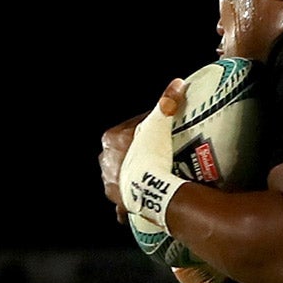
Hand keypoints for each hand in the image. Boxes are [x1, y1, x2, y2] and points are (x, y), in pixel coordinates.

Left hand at [99, 80, 188, 219]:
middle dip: (137, 151)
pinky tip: (138, 197)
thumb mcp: (159, 123)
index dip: (147, 126)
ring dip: (133, 172)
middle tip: (157, 150)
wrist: (152, 188)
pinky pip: (122, 199)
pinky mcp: (119, 200)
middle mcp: (105, 162)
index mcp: (110, 140)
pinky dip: (129, 198)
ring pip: (122, 174)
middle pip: (124, 151)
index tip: (159, 128)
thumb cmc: (151, 154)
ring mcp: (111, 182)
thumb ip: (167, 102)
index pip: (130, 127)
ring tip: (151, 172)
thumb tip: (177, 83)